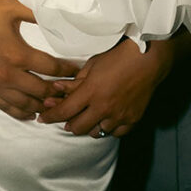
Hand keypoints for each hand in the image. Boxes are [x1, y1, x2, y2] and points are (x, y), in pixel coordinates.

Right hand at [0, 0, 78, 120]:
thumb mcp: (9, 6)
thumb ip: (34, 13)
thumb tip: (54, 15)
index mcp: (18, 54)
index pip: (51, 69)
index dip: (68, 70)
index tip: (77, 71)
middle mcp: (9, 75)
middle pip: (42, 91)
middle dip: (58, 91)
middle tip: (69, 90)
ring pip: (26, 104)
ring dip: (42, 104)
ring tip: (53, 102)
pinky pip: (7, 108)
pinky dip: (22, 112)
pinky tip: (31, 112)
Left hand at [37, 37, 170, 136]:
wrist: (149, 59)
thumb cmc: (119, 57)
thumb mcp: (92, 65)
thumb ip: (74, 82)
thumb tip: (56, 89)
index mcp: (91, 92)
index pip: (65, 111)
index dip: (50, 116)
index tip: (42, 119)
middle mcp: (104, 108)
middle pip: (77, 127)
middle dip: (67, 124)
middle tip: (65, 119)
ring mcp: (119, 117)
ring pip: (96, 132)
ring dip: (88, 126)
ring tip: (87, 117)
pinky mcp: (132, 120)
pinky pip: (115, 133)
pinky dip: (107, 128)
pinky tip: (105, 119)